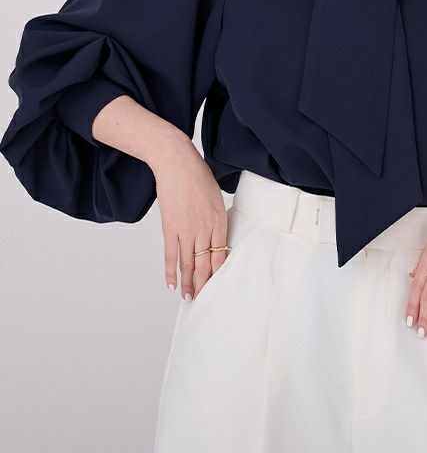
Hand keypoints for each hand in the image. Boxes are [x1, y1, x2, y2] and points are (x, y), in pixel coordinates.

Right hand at [149, 133, 228, 301]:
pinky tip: (172, 283)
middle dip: (204, 284)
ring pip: (188, 263)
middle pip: (205, 263)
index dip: (218, 273)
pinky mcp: (170, 227)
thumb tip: (214, 236)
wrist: (177, 163)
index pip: (221, 254)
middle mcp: (204, 228)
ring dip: (188, 282)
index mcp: (219, 220)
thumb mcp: (216, 197)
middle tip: (203, 299)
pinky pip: (170, 254)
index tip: (217, 286)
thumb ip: (216, 218)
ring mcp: (186, 229)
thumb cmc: (197, 176)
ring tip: (188, 297)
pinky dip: (171, 270)